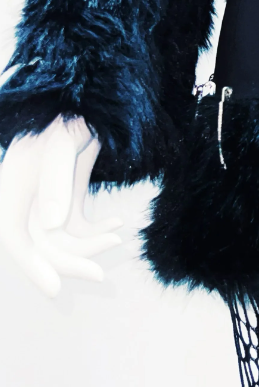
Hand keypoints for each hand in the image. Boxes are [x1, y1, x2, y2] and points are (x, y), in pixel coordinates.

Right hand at [0, 116, 122, 296]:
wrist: (90, 98)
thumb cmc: (69, 116)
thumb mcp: (61, 145)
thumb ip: (54, 181)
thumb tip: (54, 224)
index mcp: (13, 188)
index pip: (14, 238)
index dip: (31, 266)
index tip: (54, 288)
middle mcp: (29, 198)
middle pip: (42, 245)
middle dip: (69, 262)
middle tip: (99, 276)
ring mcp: (50, 198)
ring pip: (64, 239)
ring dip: (89, 246)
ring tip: (116, 239)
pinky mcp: (70, 194)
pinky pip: (80, 224)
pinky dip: (98, 229)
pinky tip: (117, 222)